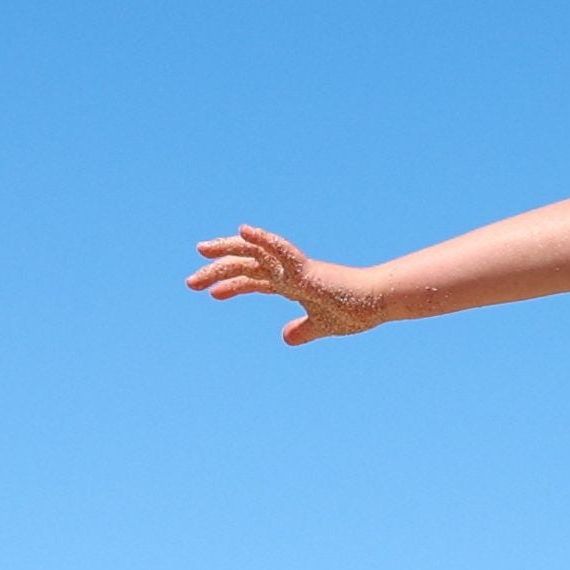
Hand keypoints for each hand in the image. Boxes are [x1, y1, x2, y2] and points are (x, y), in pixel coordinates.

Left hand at [187, 227, 381, 343]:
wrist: (379, 303)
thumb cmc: (355, 309)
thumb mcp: (322, 326)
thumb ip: (303, 330)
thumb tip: (286, 337)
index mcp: (292, 283)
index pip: (254, 280)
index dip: (232, 285)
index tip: (211, 295)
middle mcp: (289, 272)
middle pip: (247, 265)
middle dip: (218, 270)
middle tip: (191, 281)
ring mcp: (296, 268)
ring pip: (255, 255)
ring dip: (227, 251)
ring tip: (201, 252)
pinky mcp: (307, 270)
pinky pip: (281, 250)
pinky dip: (262, 240)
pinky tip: (243, 231)